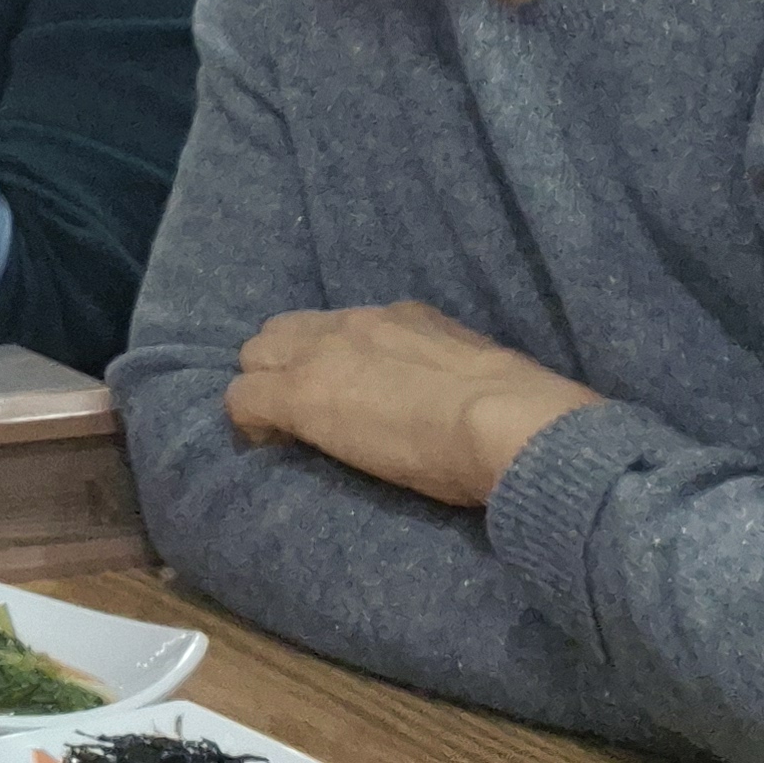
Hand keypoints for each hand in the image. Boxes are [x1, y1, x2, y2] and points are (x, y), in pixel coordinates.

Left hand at [224, 301, 602, 506]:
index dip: (333, 358)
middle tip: (302, 407)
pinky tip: (266, 445)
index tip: (344, 390)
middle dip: (286, 364)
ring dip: (266, 386)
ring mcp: (321, 355)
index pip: (344, 326)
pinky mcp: (299, 395)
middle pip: (287, 331)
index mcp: (405, 318)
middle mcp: (355, 324)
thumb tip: (464, 398)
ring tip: (282, 428)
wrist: (508, 421)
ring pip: (257, 355)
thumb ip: (457, 374)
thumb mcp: (485, 373)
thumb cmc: (519, 411)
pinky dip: (249, 420)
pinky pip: (244, 399)